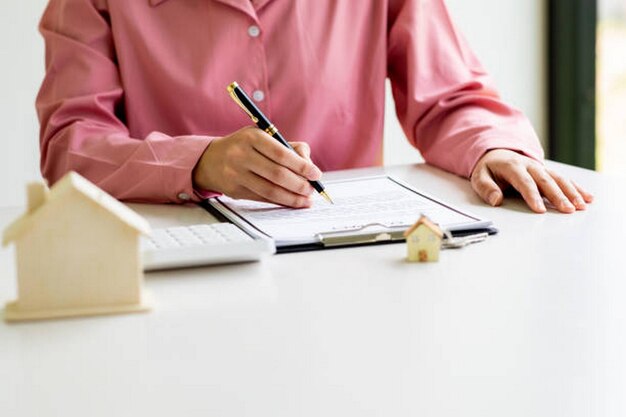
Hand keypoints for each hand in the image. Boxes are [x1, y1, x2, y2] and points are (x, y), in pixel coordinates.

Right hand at [193, 126, 321, 207]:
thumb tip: (309, 166)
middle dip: (299, 184)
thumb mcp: (263, 137)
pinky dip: (280, 202)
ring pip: (270, 190)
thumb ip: (288, 147)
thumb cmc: (244, 147)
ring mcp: (236, 174)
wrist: (211, 160)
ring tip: (305, 200)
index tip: (315, 174)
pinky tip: (291, 202)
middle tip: (312, 189)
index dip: (301, 166)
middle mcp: (241, 155)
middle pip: (277, 174)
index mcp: (252, 137)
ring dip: (292, 198)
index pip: (282, 154)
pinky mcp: (235, 190)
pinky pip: (262, 199)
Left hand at [470, 149, 593, 212]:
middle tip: (567, 210)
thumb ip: (486, 188)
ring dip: (571, 192)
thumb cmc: (488, 169)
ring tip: (581, 206)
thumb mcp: (479, 177)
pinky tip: (587, 198)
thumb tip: (495, 200)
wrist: (496, 154)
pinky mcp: (547, 172)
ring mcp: (541, 168)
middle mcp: (530, 166)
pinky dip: (576, 188)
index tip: (540, 210)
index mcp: (512, 166)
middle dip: (558, 196)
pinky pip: (564, 179)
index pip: (524, 182)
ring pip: (558, 179)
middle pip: (546, 181)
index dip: (533, 196)